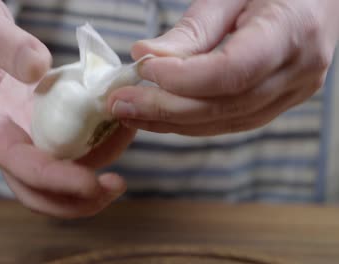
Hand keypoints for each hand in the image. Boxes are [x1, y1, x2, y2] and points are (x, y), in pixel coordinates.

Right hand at [0, 0, 132, 217]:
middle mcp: (1, 132)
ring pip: (56, 165)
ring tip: (128, 137)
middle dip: (76, 198)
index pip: (16, 162)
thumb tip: (39, 69)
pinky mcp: (36, 114)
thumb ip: (5, 45)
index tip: (91, 182)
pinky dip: (95, 136)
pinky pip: (67, 137)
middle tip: (116, 185)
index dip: (54, 179)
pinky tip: (117, 120)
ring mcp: (20, 125)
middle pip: (35, 186)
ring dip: (94, 166)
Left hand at [108, 0, 338, 135]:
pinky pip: (229, 121)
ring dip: (171, 121)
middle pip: (224, 105)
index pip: (232, 71)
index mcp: (292, 31)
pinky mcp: (277, 104)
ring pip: (224, 121)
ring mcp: (292, 93)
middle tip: (120, 103)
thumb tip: (146, 57)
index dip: (183, 78)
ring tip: (129, 112)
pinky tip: (159, 116)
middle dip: (165, 108)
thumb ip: (191, 31)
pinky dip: (190, 122)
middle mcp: (299, 71)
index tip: (143, 68)